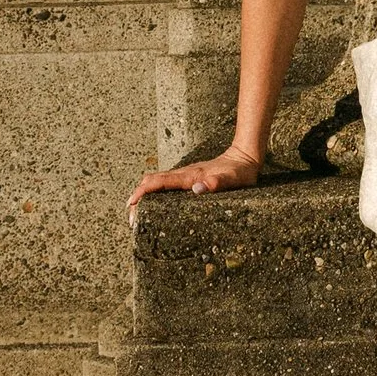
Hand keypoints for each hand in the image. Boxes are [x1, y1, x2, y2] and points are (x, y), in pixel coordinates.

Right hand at [127, 149, 263, 211]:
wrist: (245, 157)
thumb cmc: (240, 172)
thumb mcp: (233, 180)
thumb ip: (217, 183)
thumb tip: (197, 189)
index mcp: (190, 176)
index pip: (158, 182)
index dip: (142, 193)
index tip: (131, 206)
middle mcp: (184, 174)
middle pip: (152, 182)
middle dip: (137, 198)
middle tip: (131, 219)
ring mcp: (186, 175)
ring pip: (157, 182)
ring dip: (144, 196)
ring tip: (137, 215)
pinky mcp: (189, 177)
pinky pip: (166, 184)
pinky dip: (154, 193)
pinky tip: (155, 205)